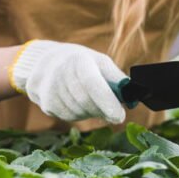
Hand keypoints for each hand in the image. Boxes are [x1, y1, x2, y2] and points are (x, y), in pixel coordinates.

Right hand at [10, 40, 125, 123]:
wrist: (46, 63)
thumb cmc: (81, 63)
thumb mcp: (100, 62)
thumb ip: (116, 79)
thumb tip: (132, 97)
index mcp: (78, 60)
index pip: (92, 84)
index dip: (107, 102)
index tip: (120, 117)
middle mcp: (61, 73)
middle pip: (87, 103)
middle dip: (103, 110)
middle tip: (112, 111)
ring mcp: (51, 89)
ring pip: (80, 112)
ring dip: (92, 111)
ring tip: (91, 100)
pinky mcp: (46, 104)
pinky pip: (70, 117)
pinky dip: (80, 114)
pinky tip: (78, 103)